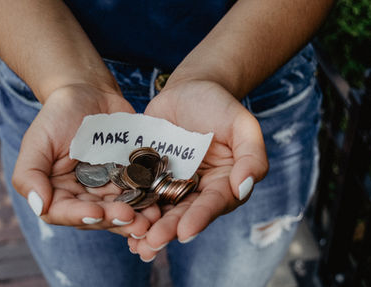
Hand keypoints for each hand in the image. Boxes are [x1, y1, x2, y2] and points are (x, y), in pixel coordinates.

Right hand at [12, 84, 160, 237]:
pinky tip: (160, 204)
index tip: (97, 213)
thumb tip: (39, 206)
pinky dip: (149, 201)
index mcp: (57, 192)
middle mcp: (82, 196)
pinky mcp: (129, 179)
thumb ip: (29, 174)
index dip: (80, 216)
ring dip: (136, 218)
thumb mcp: (37, 140)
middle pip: (97, 217)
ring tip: (151, 219)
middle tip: (132, 219)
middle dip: (114, 220)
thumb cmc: (58, 115)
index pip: (64, 212)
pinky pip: (140, 194)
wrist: (89, 92)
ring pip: (121, 211)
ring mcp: (108, 189)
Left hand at [128, 80, 268, 260]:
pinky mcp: (150, 176)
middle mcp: (198, 190)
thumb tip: (244, 187)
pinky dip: (131, 208)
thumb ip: (251, 155)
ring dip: (148, 228)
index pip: (213, 204)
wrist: (188, 89)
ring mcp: (172, 184)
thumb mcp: (242, 124)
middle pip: (184, 213)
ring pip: (161, 210)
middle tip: (152, 243)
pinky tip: (119, 221)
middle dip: (168, 230)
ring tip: (135, 244)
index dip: (200, 218)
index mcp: (224, 183)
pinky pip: (140, 193)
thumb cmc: (219, 105)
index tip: (185, 232)